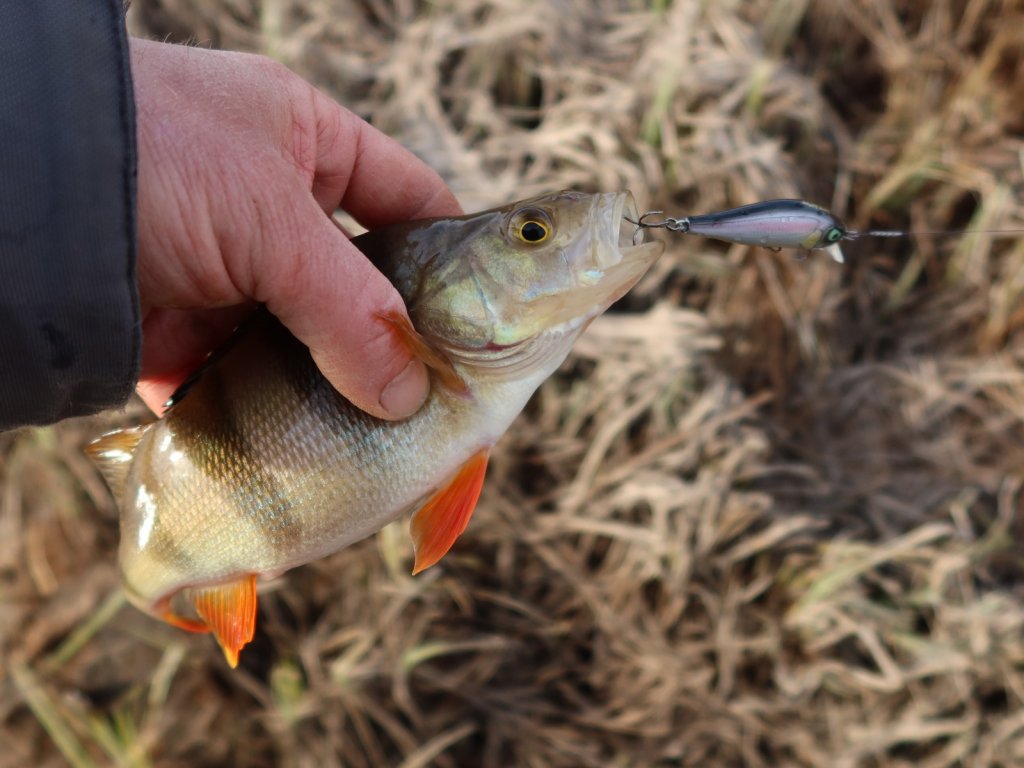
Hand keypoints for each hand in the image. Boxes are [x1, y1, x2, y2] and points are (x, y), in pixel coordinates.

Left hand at [129, 38, 460, 417]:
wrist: (6, 198)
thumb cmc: (151, 160)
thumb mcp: (270, 218)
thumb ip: (352, 308)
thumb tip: (410, 396)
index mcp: (305, 146)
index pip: (408, 200)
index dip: (452, 256)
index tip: (490, 319)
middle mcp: (270, 209)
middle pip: (361, 284)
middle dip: (396, 340)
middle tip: (442, 397)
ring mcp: (225, 275)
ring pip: (307, 343)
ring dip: (338, 390)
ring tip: (385, 437)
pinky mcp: (179, 334)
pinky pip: (244, 383)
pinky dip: (272, 419)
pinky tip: (310, 450)